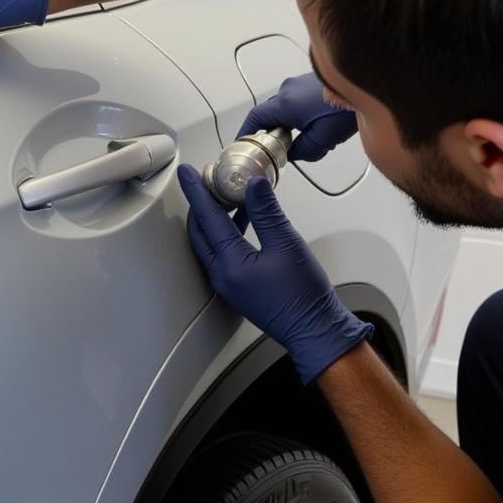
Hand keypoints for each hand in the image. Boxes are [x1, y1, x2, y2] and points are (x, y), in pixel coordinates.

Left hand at [178, 164, 371, 383]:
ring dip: (214, 218)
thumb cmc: (303, 296)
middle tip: (205, 181)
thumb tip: (253, 185)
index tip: (187, 172)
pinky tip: (243, 219)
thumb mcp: (287, 244)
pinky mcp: (239, 287)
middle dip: (200, 204)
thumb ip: (266, 211)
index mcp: (230, 265)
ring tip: (225, 195)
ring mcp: (229, 283)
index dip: (196, 191)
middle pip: (201, 232)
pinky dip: (228, 233)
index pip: (207, 219)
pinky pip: (224, 253)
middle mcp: (223, 276)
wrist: (315, 329)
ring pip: (211, 243)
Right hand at [237, 72, 357, 161]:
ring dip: (289, 122)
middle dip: (271, 131)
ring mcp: (299, 83)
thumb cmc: (345, 107)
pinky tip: (317, 122)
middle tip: (278, 147)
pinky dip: (299, 113)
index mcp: (284, 104)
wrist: (367, 83)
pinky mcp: (311, 82)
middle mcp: (288, 90)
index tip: (244, 142)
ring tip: (307, 135)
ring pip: (284, 107)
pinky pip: (296, 99)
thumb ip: (302, 151)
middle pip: (269, 113)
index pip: (255, 119)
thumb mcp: (322, 140)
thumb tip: (295, 153)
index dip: (247, 133)